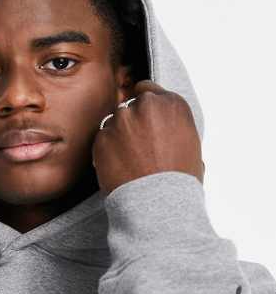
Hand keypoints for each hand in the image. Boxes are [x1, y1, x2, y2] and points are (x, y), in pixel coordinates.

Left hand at [91, 80, 204, 195]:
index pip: (148, 90)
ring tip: (130, 161)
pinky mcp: (101, 138)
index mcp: (171, 104)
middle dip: (132, 122)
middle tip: (138, 146)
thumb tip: (169, 130)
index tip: (143, 119)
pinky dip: (106, 150)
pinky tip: (118, 167)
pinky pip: (101, 139)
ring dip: (118, 136)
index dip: (145, 106)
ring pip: (114, 122)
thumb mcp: (192, 146)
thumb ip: (175, 127)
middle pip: (130, 106)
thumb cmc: (179, 181)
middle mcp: (145, 106)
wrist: (157, 204)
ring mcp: (121, 121)